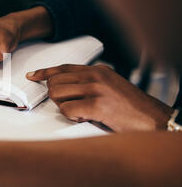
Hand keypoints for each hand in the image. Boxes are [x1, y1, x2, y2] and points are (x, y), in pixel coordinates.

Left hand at [26, 64, 172, 131]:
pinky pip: (66, 110)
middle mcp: (95, 76)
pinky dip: (71, 117)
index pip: (63, 67)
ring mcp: (95, 89)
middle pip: (54, 82)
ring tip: (81, 112)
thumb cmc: (131, 107)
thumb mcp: (109, 86)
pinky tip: (85, 117)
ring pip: (56, 94)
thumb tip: (64, 88)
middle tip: (71, 105)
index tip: (33, 76)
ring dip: (64, 107)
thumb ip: (89, 83)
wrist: (153, 119)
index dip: (45, 72)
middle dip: (56, 97)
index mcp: (97, 70)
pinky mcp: (96, 105)